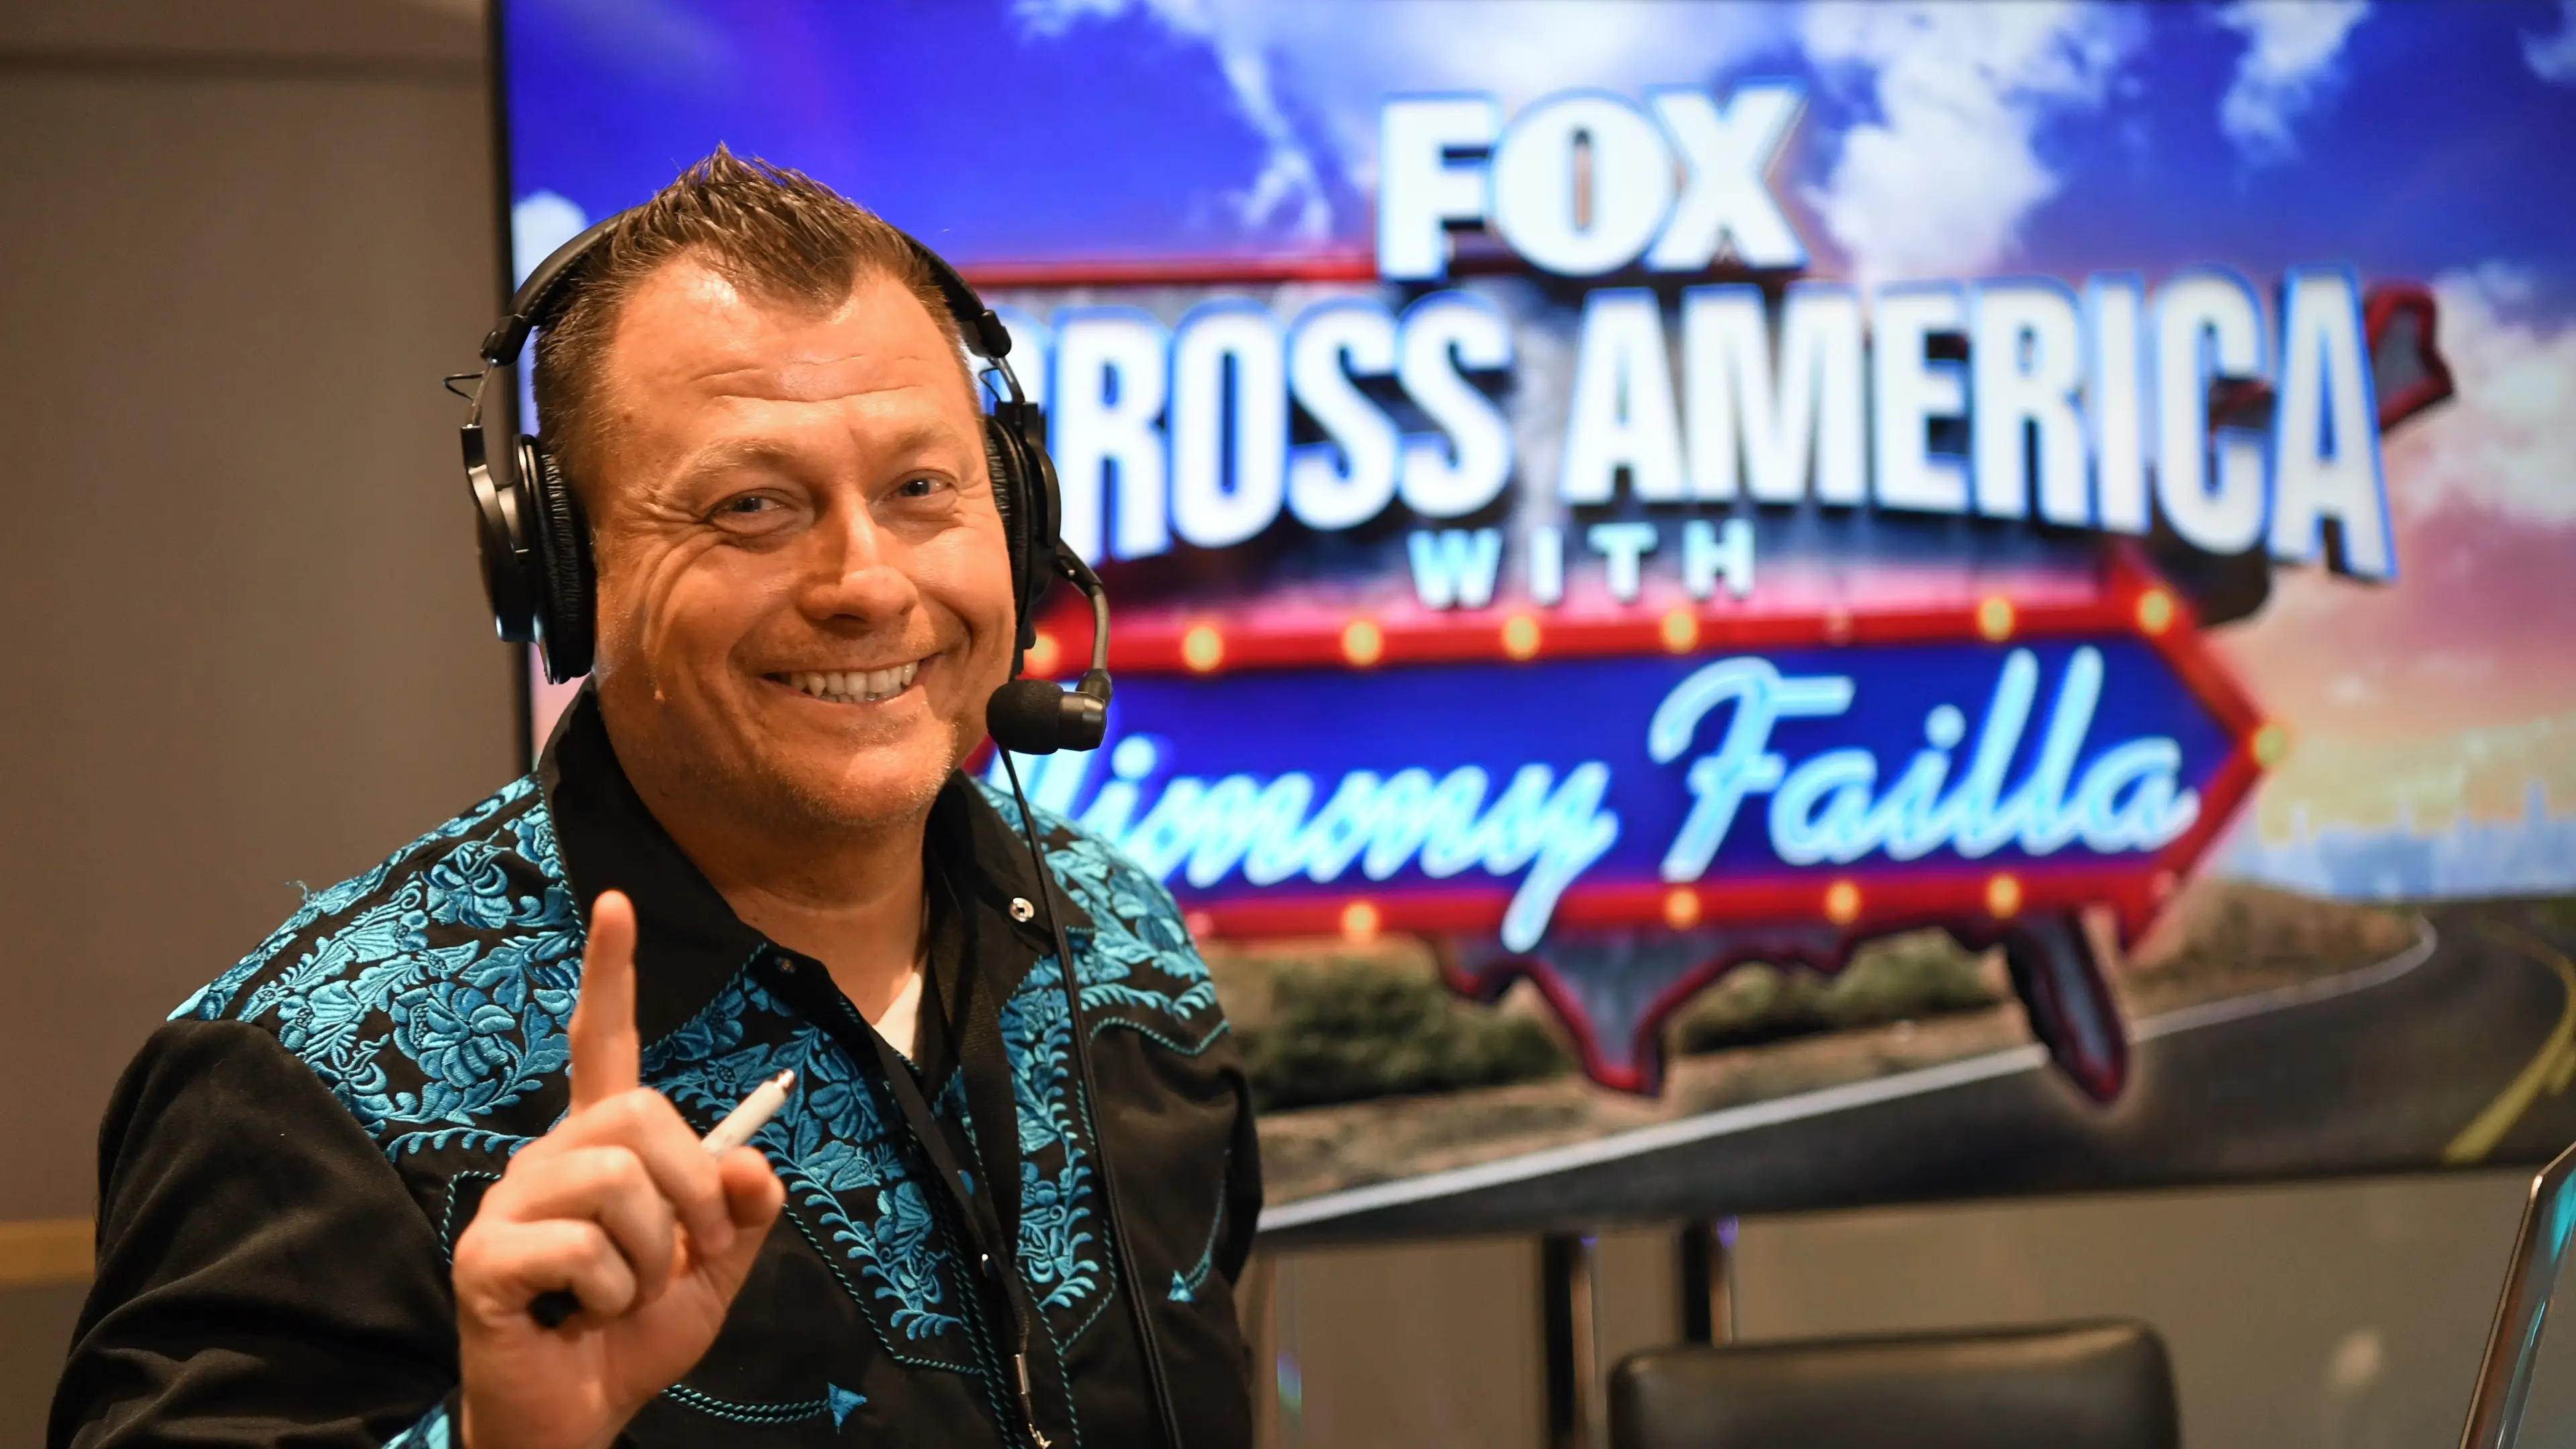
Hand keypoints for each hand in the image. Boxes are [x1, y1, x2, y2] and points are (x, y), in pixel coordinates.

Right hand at [450, 891, 786, 1448]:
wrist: (577, 1418)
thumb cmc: (632, 1337)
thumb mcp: (715, 1267)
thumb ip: (742, 1208)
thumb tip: (750, 1158)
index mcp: (602, 1149)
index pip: (604, 1043)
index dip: (610, 974)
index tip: (617, 902)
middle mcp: (549, 1157)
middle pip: (643, 1115)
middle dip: (693, 1192)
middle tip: (686, 1255)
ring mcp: (510, 1203)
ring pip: (618, 1181)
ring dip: (651, 1257)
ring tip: (622, 1295)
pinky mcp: (485, 1256)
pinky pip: (580, 1249)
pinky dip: (607, 1295)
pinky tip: (579, 1315)